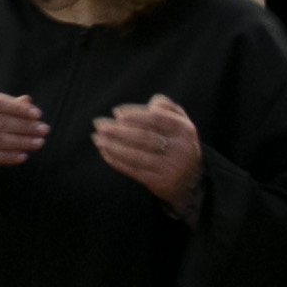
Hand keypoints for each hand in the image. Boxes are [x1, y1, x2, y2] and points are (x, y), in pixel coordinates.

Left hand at [92, 94, 205, 216]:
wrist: (190, 179)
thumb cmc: (176, 143)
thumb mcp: (179, 122)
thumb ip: (167, 107)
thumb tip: (152, 103)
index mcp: (185, 130)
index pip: (157, 119)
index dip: (135, 115)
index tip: (116, 113)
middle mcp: (181, 149)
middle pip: (145, 138)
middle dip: (118, 130)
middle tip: (98, 124)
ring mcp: (171, 168)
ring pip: (137, 156)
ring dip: (113, 147)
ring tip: (97, 138)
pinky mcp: (161, 183)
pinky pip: (135, 171)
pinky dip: (117, 161)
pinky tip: (105, 153)